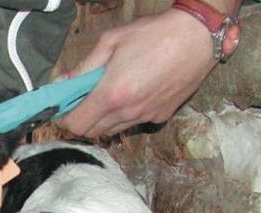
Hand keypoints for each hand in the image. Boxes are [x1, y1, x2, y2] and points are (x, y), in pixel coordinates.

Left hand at [55, 8, 216, 140]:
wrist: (198, 36)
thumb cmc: (154, 33)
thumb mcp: (111, 41)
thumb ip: (83, 67)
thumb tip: (62, 82)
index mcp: (112, 94)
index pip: (77, 125)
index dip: (65, 118)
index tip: (64, 106)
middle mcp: (128, 112)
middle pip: (92, 132)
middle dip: (82, 119)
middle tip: (82, 100)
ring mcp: (146, 117)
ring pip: (112, 131)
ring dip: (102, 119)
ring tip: (107, 95)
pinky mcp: (161, 116)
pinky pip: (133, 124)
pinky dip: (124, 116)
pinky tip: (130, 94)